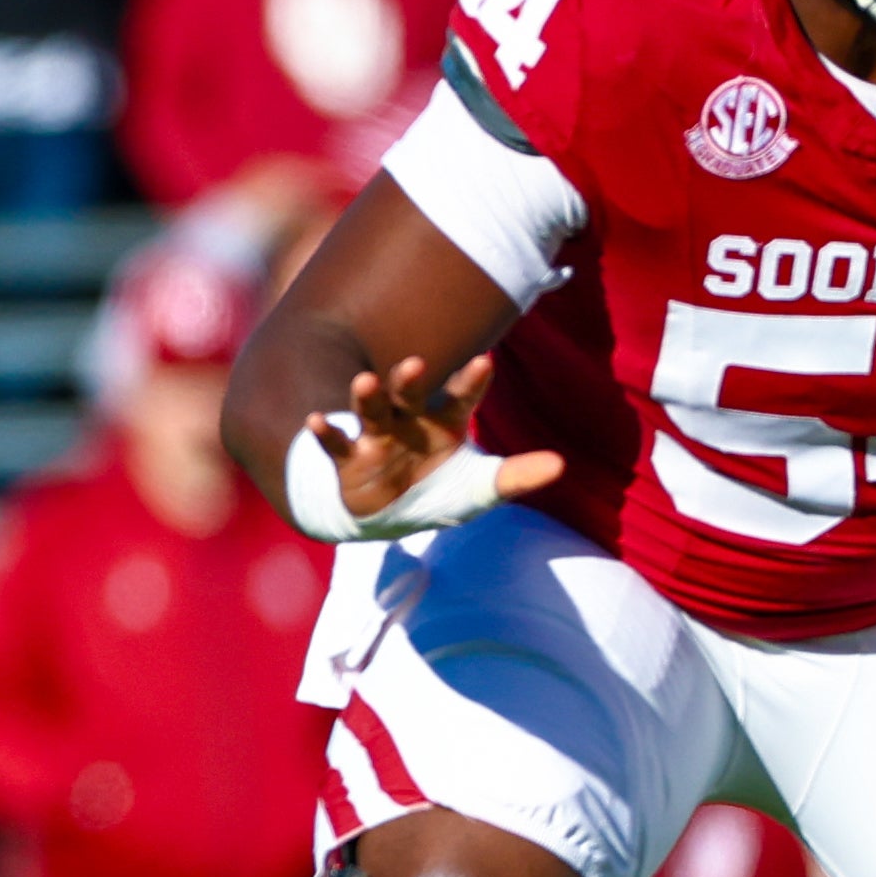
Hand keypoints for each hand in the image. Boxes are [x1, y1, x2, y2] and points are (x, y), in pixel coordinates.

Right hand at [319, 352, 564, 525]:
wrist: (390, 514)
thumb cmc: (440, 491)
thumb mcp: (480, 488)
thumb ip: (516, 476)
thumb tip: (560, 465)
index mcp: (444, 422)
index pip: (461, 397)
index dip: (472, 381)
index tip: (486, 362)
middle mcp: (409, 422)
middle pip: (410, 396)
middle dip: (411, 381)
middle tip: (416, 364)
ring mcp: (377, 438)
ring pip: (372, 411)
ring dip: (367, 396)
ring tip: (364, 381)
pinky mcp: (349, 460)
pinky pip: (336, 444)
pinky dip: (325, 432)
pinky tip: (314, 420)